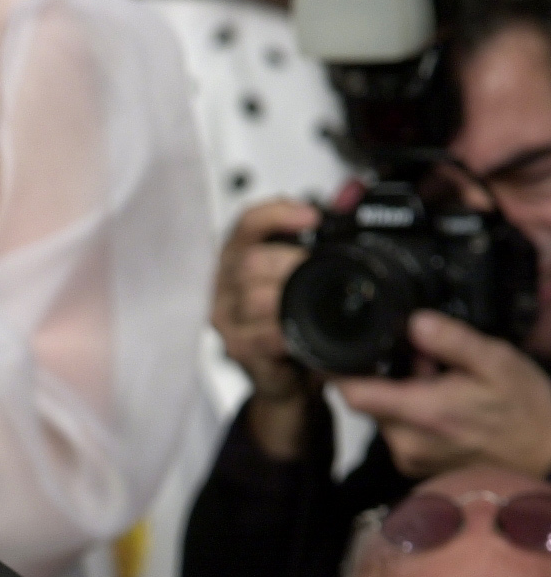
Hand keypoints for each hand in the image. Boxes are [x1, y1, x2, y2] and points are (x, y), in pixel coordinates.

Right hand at [213, 199, 321, 459]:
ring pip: (254, 297)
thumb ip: (322, 238)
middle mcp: (225, 288)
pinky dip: (289, 331)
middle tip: (326, 270)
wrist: (290, 381)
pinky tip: (306, 331)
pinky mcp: (239, 350)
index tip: (312, 215)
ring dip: (291, 297)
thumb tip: (351, 195)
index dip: (275, 213)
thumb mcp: (307, 278)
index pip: (246, 224)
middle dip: (293, 261)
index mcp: (239, 262)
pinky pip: (263, 335)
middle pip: (250, 261)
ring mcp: (228, 321)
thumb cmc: (295, 325)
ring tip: (319, 302)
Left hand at [338, 311, 550, 478]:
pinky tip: (442, 404)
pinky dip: (410, 414)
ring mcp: (410, 458)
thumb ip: (453, 342)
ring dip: (398, 395)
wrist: (546, 456)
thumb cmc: (526, 409)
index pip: (353, 394)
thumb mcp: (497, 362)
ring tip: (438, 381)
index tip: (341, 349)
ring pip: (381, 416)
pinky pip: (397, 432)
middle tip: (421, 359)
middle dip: (383, 377)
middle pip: (365, 403)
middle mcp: (406, 441)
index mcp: (422, 412)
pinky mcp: (416, 466)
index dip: (340, 370)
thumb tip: (415, 322)